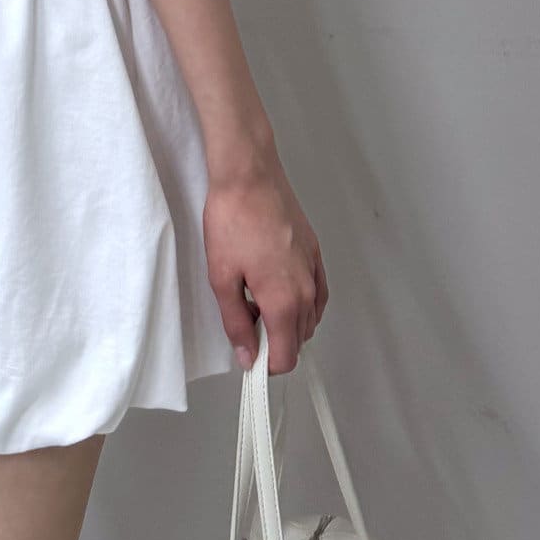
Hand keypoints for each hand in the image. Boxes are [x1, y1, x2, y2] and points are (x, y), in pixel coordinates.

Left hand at [203, 151, 327, 375]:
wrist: (249, 174)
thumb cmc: (232, 220)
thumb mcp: (221, 277)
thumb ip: (235, 323)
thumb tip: (246, 356)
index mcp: (284, 301)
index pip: (286, 357)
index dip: (265, 365)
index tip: (247, 356)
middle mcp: (307, 290)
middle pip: (298, 339)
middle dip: (274, 342)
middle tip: (244, 321)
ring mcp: (315, 270)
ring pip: (310, 317)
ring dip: (288, 322)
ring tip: (256, 299)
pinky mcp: (315, 251)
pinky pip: (318, 292)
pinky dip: (303, 301)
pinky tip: (280, 288)